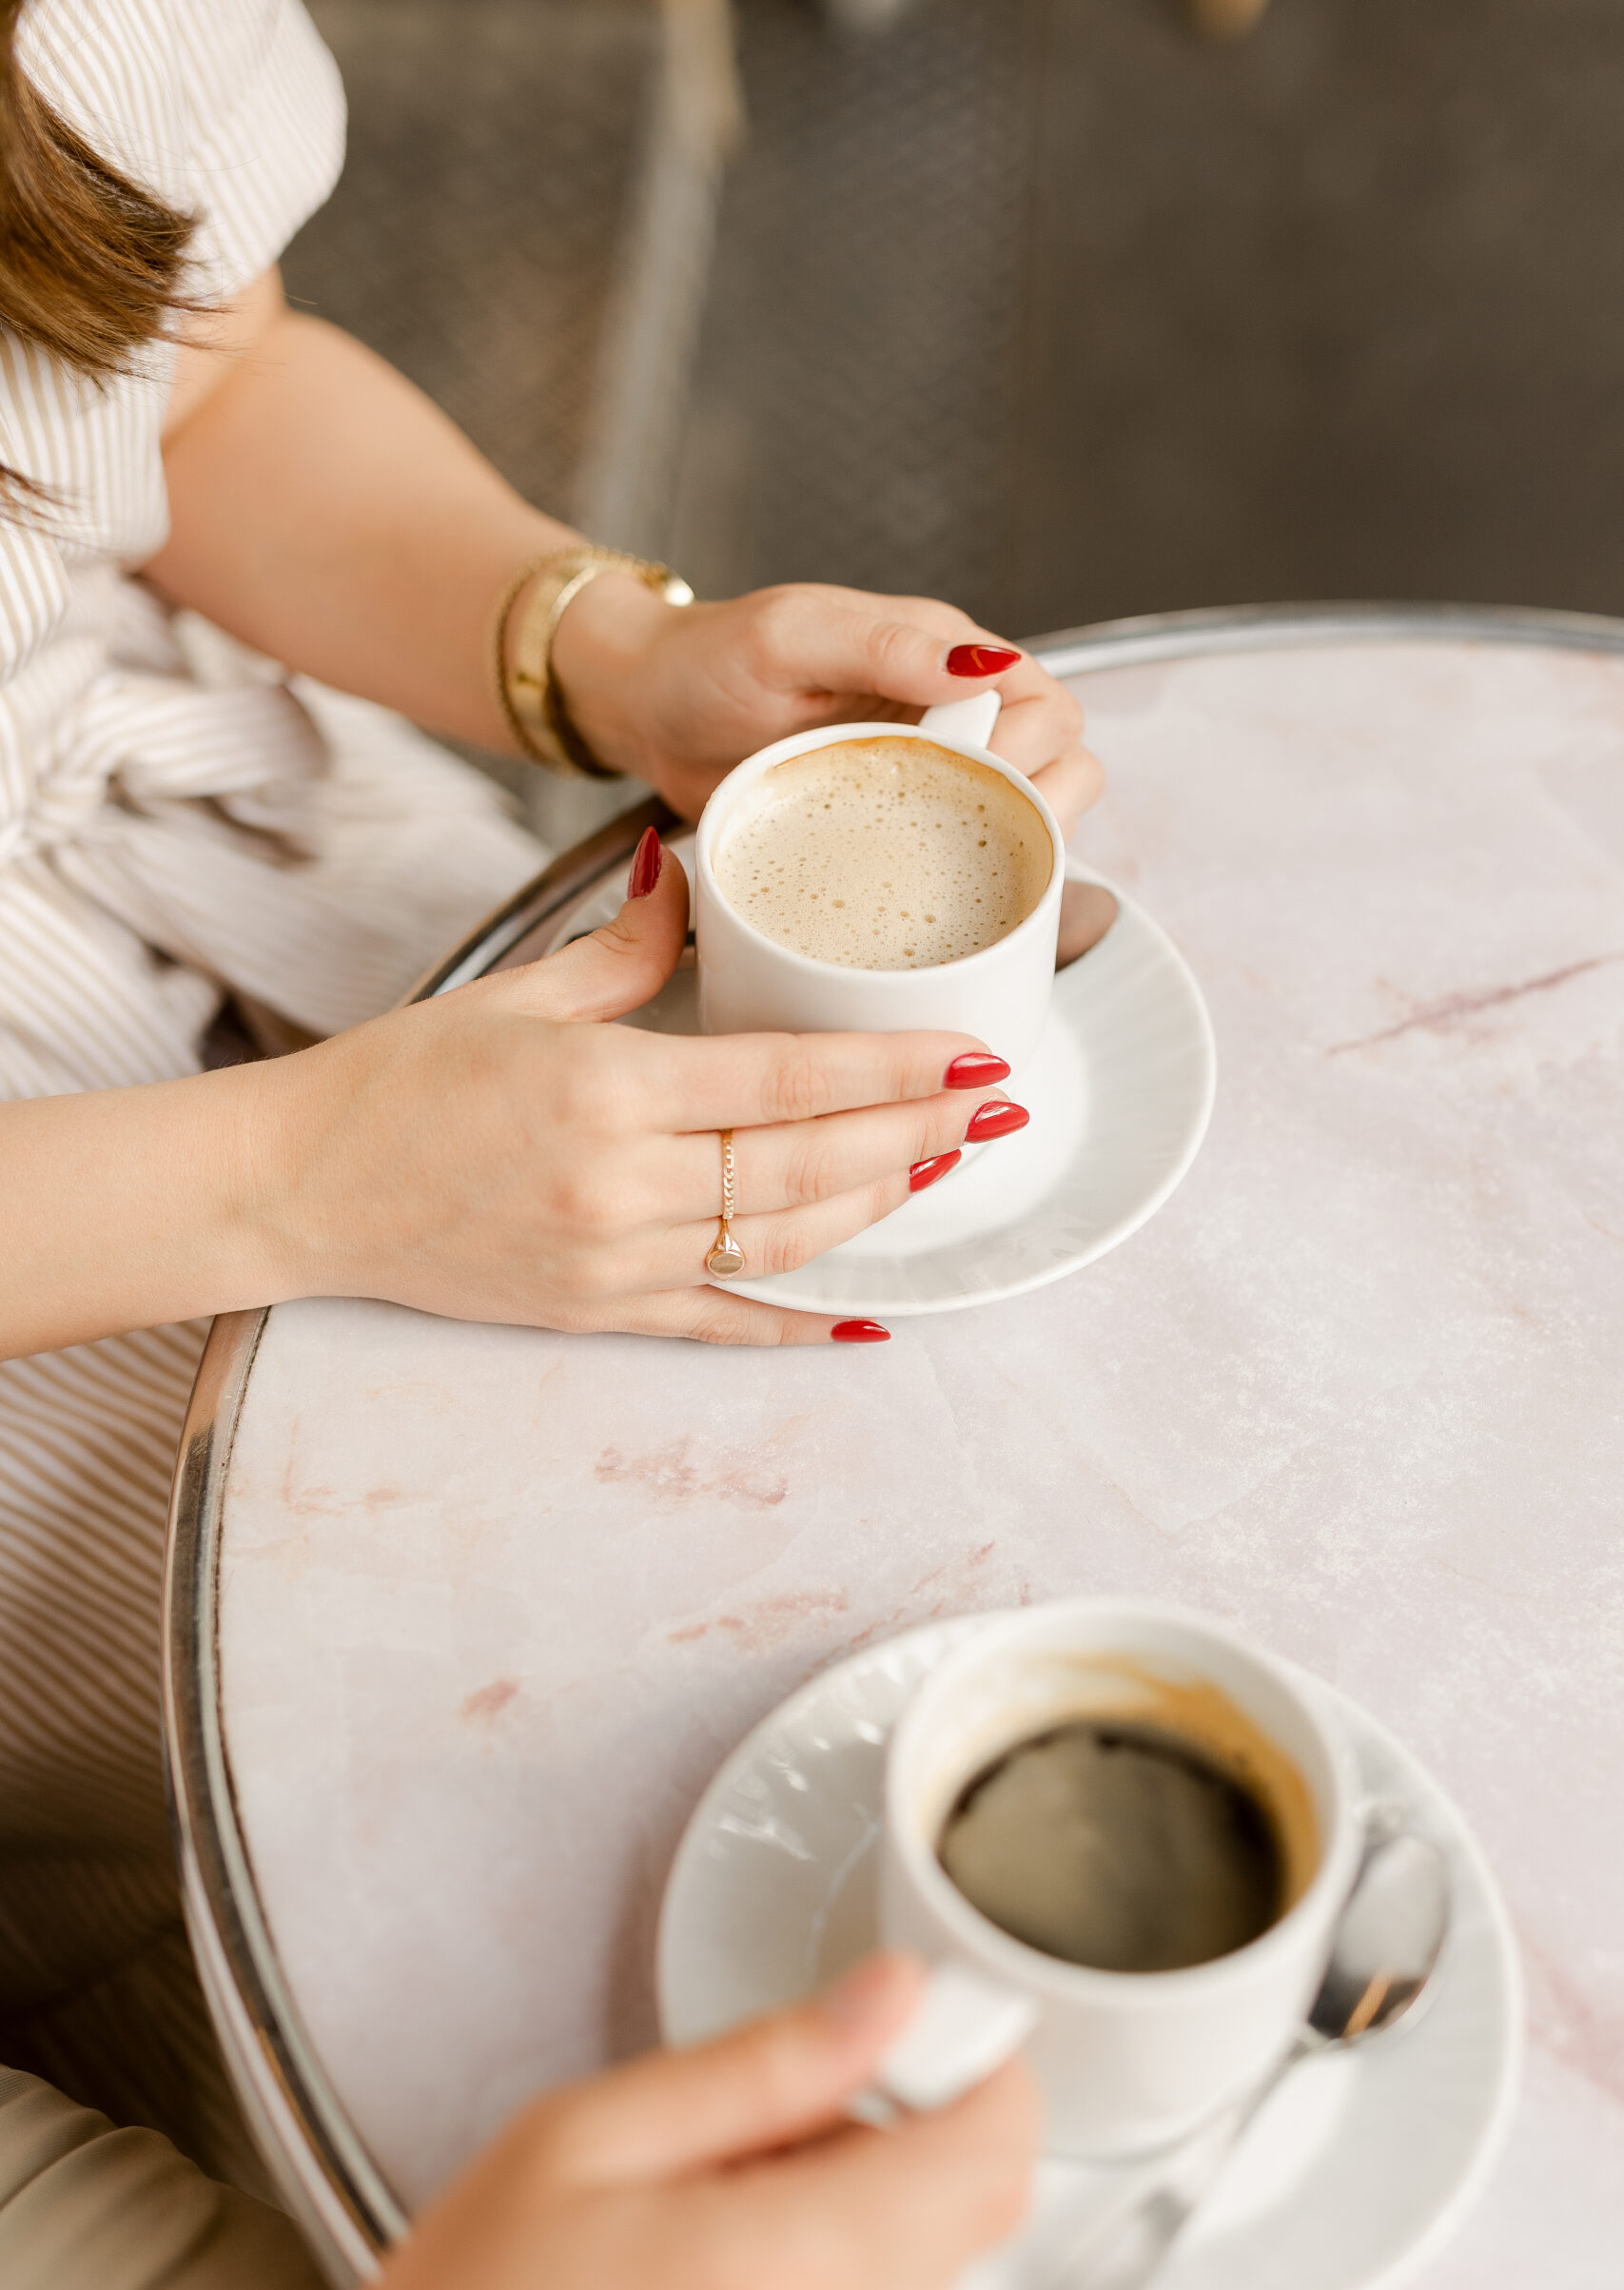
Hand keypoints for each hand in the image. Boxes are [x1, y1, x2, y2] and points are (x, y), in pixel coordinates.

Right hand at [252, 835, 1022, 1344]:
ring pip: (785, 1240)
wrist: (297, 1188)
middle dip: (920, 1134)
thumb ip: (622, 950)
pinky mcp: (597, 1312)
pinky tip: (870, 1317)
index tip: (972, 1053)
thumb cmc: (394, 1082)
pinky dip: (799, 1322)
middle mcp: (623, 1185)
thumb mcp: (513, 995)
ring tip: (945, 1164)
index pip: (791, 1077)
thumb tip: (689, 876)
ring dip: (879, 1205)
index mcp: (608, 1089)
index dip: (897, 1070)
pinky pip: (722, 1324)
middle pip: (812, 1163)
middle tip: (996, 1107)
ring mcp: (615, 1261)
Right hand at [285, 1954, 1036, 2289]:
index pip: (988, 2169)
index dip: (989, 2081)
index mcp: (768, 2278)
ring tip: (716, 2237)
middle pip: (958, 2226)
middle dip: (888, 2156)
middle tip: (757, 2144)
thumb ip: (763, 2062)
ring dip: (856, 2240)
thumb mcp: (585, 2139)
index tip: (944, 2040)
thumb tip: (893, 1995)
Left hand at [551, 576, 1102, 832]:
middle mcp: (949, 714)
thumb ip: (883, 645)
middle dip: (1043, 803)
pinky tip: (937, 895)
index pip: (1044, 699)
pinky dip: (970, 880)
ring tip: (960, 864)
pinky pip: (963, 857)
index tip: (974, 772)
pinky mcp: (895, 829)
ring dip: (1016, 845)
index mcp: (941, 653)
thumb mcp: (791, 636)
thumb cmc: (708, 660)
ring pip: (1025, 817)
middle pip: (1060, 762)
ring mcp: (926, 776)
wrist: (646, 713)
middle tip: (975, 830)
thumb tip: (979, 665)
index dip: (1032, 745)